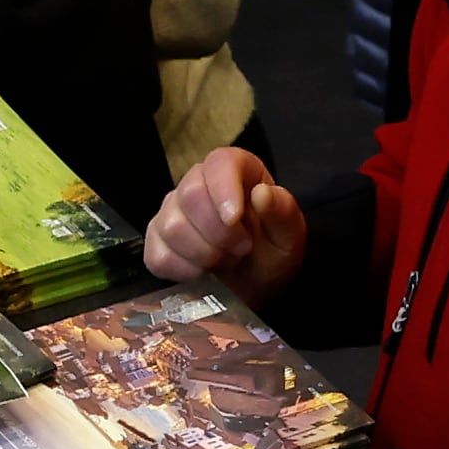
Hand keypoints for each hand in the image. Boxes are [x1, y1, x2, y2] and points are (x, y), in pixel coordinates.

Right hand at [145, 148, 307, 308]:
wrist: (257, 284)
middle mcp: (198, 182)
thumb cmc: (273, 251)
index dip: (223, 189)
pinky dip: (182, 270)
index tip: (234, 219)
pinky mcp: (157, 239)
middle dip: (218, 232)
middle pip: (189, 195)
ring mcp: (173, 210)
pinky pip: (158, 254)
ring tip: (225, 259)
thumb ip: (283, 212)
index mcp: (235, 170)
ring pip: (171, 227)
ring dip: (203, 254)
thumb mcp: (290, 236)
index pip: (219, 163)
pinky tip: (201, 272)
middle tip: (241, 249)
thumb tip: (262, 194)